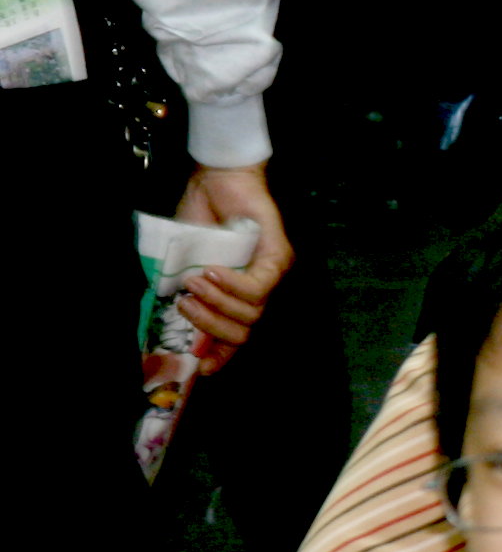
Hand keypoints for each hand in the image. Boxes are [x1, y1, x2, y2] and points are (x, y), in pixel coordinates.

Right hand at [172, 160, 291, 348]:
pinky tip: (210, 273)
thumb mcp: (184, 264)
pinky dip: (231, 285)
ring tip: (191, 285)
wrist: (215, 182)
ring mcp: (272, 275)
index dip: (221, 356)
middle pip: (245, 331)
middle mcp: (259, 291)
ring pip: (252, 312)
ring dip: (217, 303)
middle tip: (184, 307)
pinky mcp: (279, 257)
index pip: (238, 337)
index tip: (201, 369)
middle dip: (211, 327)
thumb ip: (184, 292)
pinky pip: (258, 287)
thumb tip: (171, 324)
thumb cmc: (199, 220)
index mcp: (237, 296)